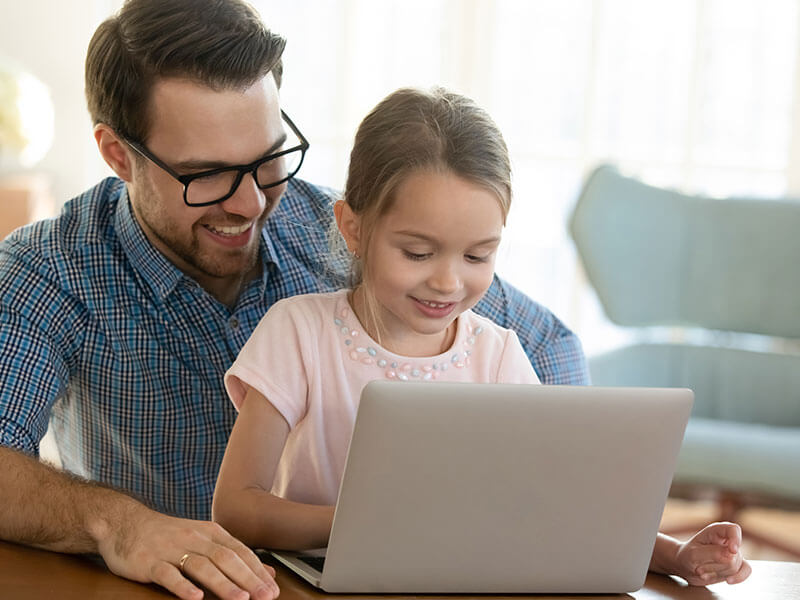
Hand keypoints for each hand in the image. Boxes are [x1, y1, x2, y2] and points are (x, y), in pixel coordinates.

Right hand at [94, 503, 278, 599]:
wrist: (124, 522)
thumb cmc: (167, 535)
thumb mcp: (203, 539)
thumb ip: (234, 555)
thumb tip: (267, 573)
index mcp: (210, 532)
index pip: (239, 552)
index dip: (257, 571)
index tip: (273, 589)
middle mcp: (194, 538)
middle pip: (226, 558)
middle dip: (248, 579)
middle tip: (265, 596)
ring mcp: (171, 549)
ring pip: (201, 566)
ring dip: (222, 584)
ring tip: (240, 599)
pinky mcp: (149, 562)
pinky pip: (167, 574)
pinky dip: (182, 586)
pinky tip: (194, 598)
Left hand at [674, 522, 751, 585]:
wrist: (685, 567)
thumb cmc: (687, 556)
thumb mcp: (693, 554)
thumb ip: (712, 553)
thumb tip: (731, 555)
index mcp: (715, 531)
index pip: (733, 529)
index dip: (735, 539)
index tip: (732, 550)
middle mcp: (727, 540)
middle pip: (732, 555)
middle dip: (715, 565)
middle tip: (698, 568)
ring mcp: (733, 553)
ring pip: (735, 566)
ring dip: (717, 572)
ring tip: (701, 571)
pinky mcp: (736, 565)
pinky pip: (745, 572)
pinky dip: (736, 578)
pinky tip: (728, 581)